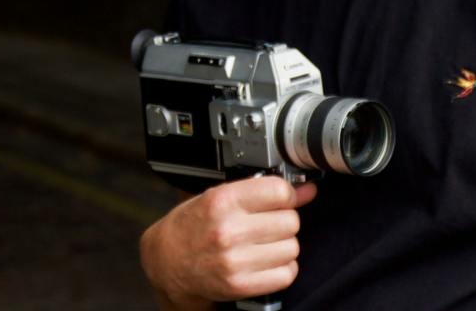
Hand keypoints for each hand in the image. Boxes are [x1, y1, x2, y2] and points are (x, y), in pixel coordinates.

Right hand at [139, 176, 317, 309]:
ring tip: (264, 243)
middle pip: (290, 221)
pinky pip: (286, 274)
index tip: (280, 199)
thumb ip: (261, 191)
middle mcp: (228, 231)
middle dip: (283, 220)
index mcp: (221, 201)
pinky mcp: (241, 284)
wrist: (168, 261)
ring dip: (283, 245)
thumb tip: (307, 191)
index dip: (285, 194)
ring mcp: (235, 261)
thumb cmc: (192, 225)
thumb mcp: (219, 197)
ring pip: (292, 248)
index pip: (279, 191)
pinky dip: (282, 268)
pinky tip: (265, 261)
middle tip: (267, 222)